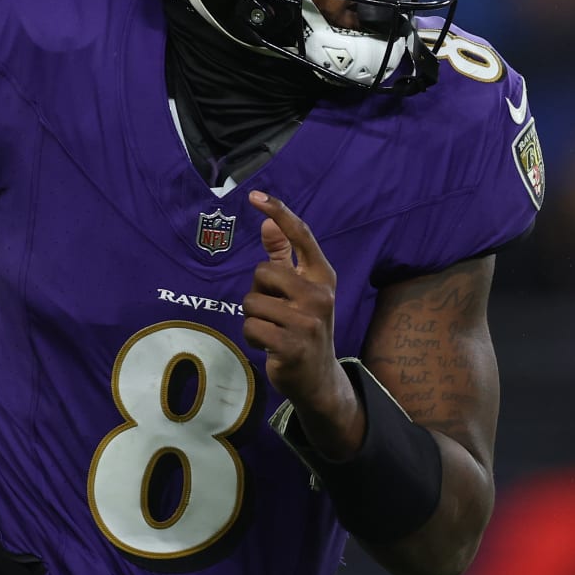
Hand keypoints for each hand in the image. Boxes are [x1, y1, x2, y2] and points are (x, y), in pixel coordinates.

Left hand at [241, 191, 362, 453]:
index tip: (255, 196)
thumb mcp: (300, 292)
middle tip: (274, 311)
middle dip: (258, 290)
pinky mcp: (291, 345)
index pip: (301, 236)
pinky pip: (251, 327)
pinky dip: (252, 337)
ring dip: (253, 317)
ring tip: (272, 330)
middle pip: (264, 271)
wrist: (319, 379)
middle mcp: (319, 295)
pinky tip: (268, 346)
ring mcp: (307, 321)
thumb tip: (266, 223)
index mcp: (323, 277)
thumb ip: (285, 257)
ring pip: (252, 301)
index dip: (279, 213)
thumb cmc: (305, 328)